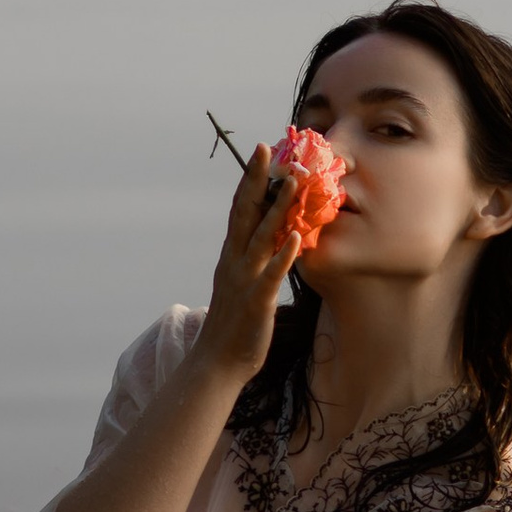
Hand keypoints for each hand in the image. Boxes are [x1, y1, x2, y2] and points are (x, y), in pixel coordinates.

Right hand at [197, 143, 305, 385]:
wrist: (217, 362)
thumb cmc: (233, 325)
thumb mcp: (239, 283)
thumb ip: (251, 260)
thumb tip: (269, 239)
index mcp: (231, 255)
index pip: (238, 209)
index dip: (248, 180)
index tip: (259, 153)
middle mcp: (234, 261)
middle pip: (244, 213)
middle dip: (255, 179)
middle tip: (265, 149)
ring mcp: (244, 279)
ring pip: (261, 237)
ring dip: (276, 208)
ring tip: (292, 183)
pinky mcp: (257, 301)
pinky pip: (271, 274)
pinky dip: (282, 254)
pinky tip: (294, 237)